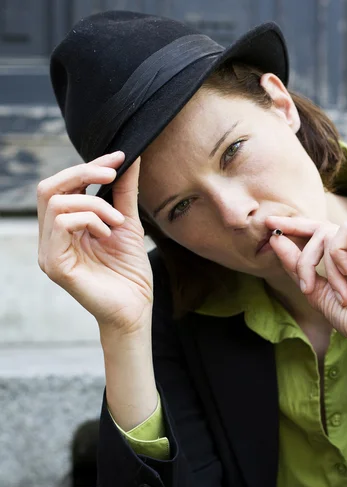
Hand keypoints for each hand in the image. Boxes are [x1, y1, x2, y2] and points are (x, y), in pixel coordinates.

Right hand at [37, 152, 152, 332]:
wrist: (136, 308)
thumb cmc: (130, 272)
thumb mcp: (128, 223)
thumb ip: (124, 192)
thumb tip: (130, 158)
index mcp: (66, 227)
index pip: (64, 185)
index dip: (88, 165)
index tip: (120, 156)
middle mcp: (51, 238)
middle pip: (49, 187)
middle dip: (83, 172)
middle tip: (113, 174)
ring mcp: (49, 251)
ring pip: (56, 202)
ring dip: (94, 203)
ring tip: (118, 221)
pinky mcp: (54, 265)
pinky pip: (61, 223)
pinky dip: (89, 219)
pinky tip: (107, 232)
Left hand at [265, 217, 346, 350]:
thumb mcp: (315, 290)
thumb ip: (296, 265)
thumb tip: (275, 238)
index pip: (318, 232)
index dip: (294, 227)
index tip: (268, 224)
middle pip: (319, 230)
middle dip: (305, 258)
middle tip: (306, 286)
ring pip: (330, 231)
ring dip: (325, 264)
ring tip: (338, 291)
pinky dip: (338, 252)